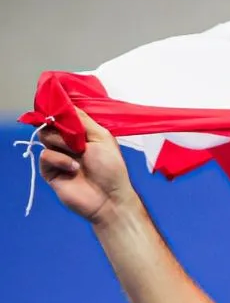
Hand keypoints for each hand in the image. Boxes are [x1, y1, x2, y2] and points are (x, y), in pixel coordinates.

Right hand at [39, 108, 136, 223]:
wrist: (110, 198)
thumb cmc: (112, 169)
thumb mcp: (102, 138)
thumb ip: (83, 121)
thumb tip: (66, 104)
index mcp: (82, 134)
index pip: (64, 116)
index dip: (62, 112)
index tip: (62, 111)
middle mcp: (69, 143)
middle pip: (51, 124)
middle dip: (62, 128)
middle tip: (78, 140)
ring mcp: (59, 156)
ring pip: (45, 137)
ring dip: (62, 143)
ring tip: (79, 155)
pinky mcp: (50, 171)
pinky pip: (44, 155)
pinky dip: (59, 160)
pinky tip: (74, 169)